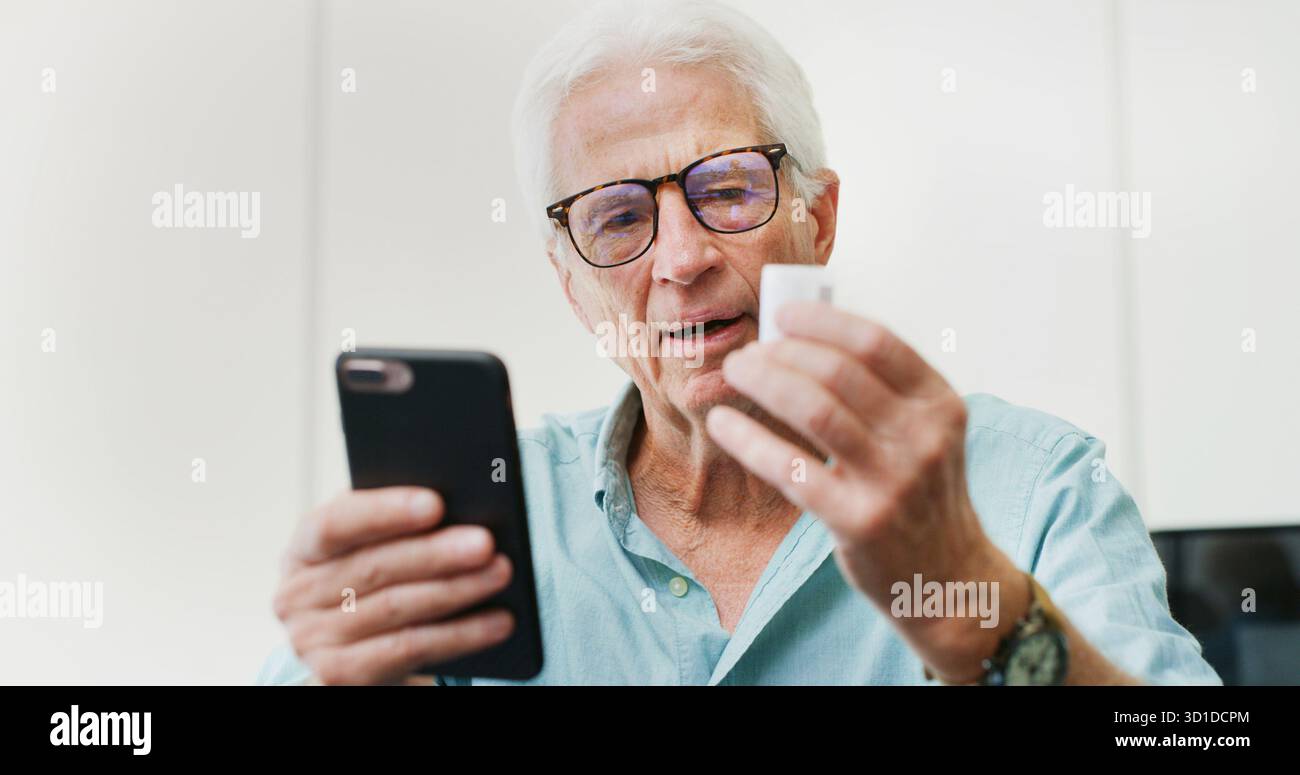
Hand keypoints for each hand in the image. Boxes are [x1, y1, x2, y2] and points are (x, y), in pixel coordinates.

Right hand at [273, 487, 515, 684]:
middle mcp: (297, 597)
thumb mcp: (369, 546)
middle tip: (485, 542)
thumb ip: (394, 523)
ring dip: (457, 591)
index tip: (436, 504)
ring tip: (501, 573)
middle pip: (374, 570)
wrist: (353, 648)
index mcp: (303, 550)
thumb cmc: (372, 579)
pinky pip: (408, 650)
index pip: (333, 524)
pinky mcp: (340, 676)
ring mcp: (313, 642)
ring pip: (397, 610)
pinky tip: (498, 621)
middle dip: (435, 554)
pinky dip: (460, 635)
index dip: (383, 512)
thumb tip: (457, 506)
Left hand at [706, 301, 1027, 682]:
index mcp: (940, 403)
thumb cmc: (919, 492)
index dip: (821, 321)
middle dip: (781, 353)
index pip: (875, 342)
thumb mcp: (924, 433)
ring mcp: (893, 481)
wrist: (946, 576)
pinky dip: (749, 439)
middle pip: (837, 371)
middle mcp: (923, 438)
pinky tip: (724, 422)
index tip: (780, 315)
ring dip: (763, 383)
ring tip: (735, 374)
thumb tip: (798, 338)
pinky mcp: (860, 521)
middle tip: (747, 354)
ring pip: (813, 410)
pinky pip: (792, 468)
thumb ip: (880, 390)